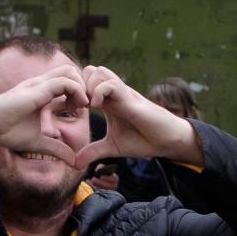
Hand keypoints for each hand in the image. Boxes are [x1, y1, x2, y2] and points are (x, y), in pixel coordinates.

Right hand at [0, 62, 87, 162]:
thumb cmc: (7, 132)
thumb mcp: (40, 143)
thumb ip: (57, 149)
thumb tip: (74, 162)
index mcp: (42, 92)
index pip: (68, 80)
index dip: (80, 92)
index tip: (84, 110)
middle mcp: (40, 84)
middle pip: (71, 71)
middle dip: (85, 86)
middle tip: (87, 106)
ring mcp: (37, 85)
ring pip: (69, 72)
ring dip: (82, 87)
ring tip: (84, 106)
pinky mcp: (35, 91)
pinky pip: (63, 82)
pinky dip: (77, 91)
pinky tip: (79, 107)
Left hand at [76, 66, 204, 167]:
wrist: (166, 141)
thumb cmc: (143, 140)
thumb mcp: (112, 147)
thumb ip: (93, 152)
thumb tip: (75, 164)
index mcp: (106, 101)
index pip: (83, 82)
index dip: (73, 93)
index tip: (70, 110)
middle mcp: (112, 93)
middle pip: (88, 70)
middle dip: (77, 85)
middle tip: (76, 106)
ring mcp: (121, 93)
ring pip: (97, 71)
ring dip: (87, 86)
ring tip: (86, 107)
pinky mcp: (129, 97)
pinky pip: (109, 83)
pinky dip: (98, 91)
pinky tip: (96, 107)